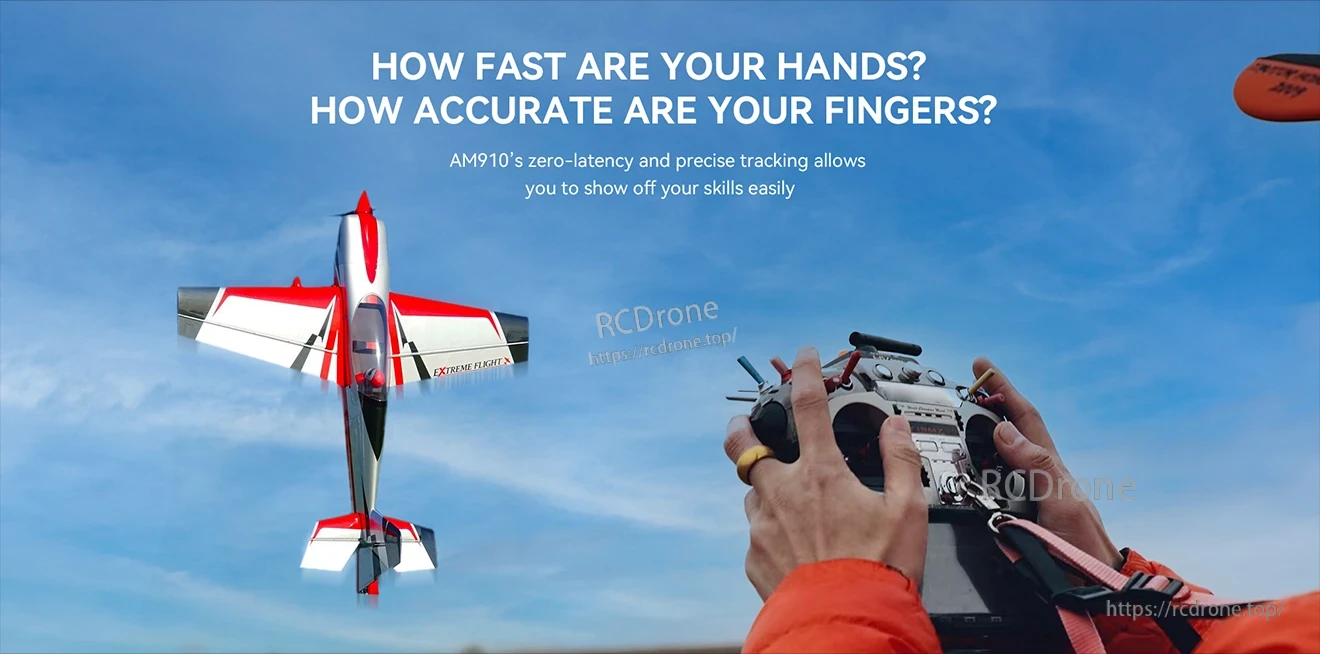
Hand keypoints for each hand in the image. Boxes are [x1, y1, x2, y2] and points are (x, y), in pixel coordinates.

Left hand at [724, 346, 928, 600]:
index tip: (803, 355)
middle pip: (744, 445)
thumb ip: (901, 460)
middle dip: (742, 427)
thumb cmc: (879, 571)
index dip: (804, 372)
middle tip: (746, 423)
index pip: (809, 405)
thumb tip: (897, 427)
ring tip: (792, 502)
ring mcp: (762, 526)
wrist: (847, 624)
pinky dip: (773, 530)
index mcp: (821, 474)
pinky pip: (757, 533)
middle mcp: (782, 493)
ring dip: (767, 488)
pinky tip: (796, 547)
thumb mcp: (908, 510)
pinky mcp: (753, 557)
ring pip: (753, 492)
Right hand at [974, 357, 1122, 569]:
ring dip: (976, 437)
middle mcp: (1036, 473)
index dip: (1003, 388)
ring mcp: (1026, 492)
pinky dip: (974, 470)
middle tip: (965, 389)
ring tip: (957, 426)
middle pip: (1007, 430)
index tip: (982, 366)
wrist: (1090, 582)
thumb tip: (1004, 432)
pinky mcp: (1015, 512)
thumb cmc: (1083, 544)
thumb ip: (1034, 465)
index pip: (1022, 417)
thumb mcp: (1060, 499)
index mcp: (1048, 464)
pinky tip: (966, 471)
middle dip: (987, 405)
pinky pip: (989, 482)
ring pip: (996, 455)